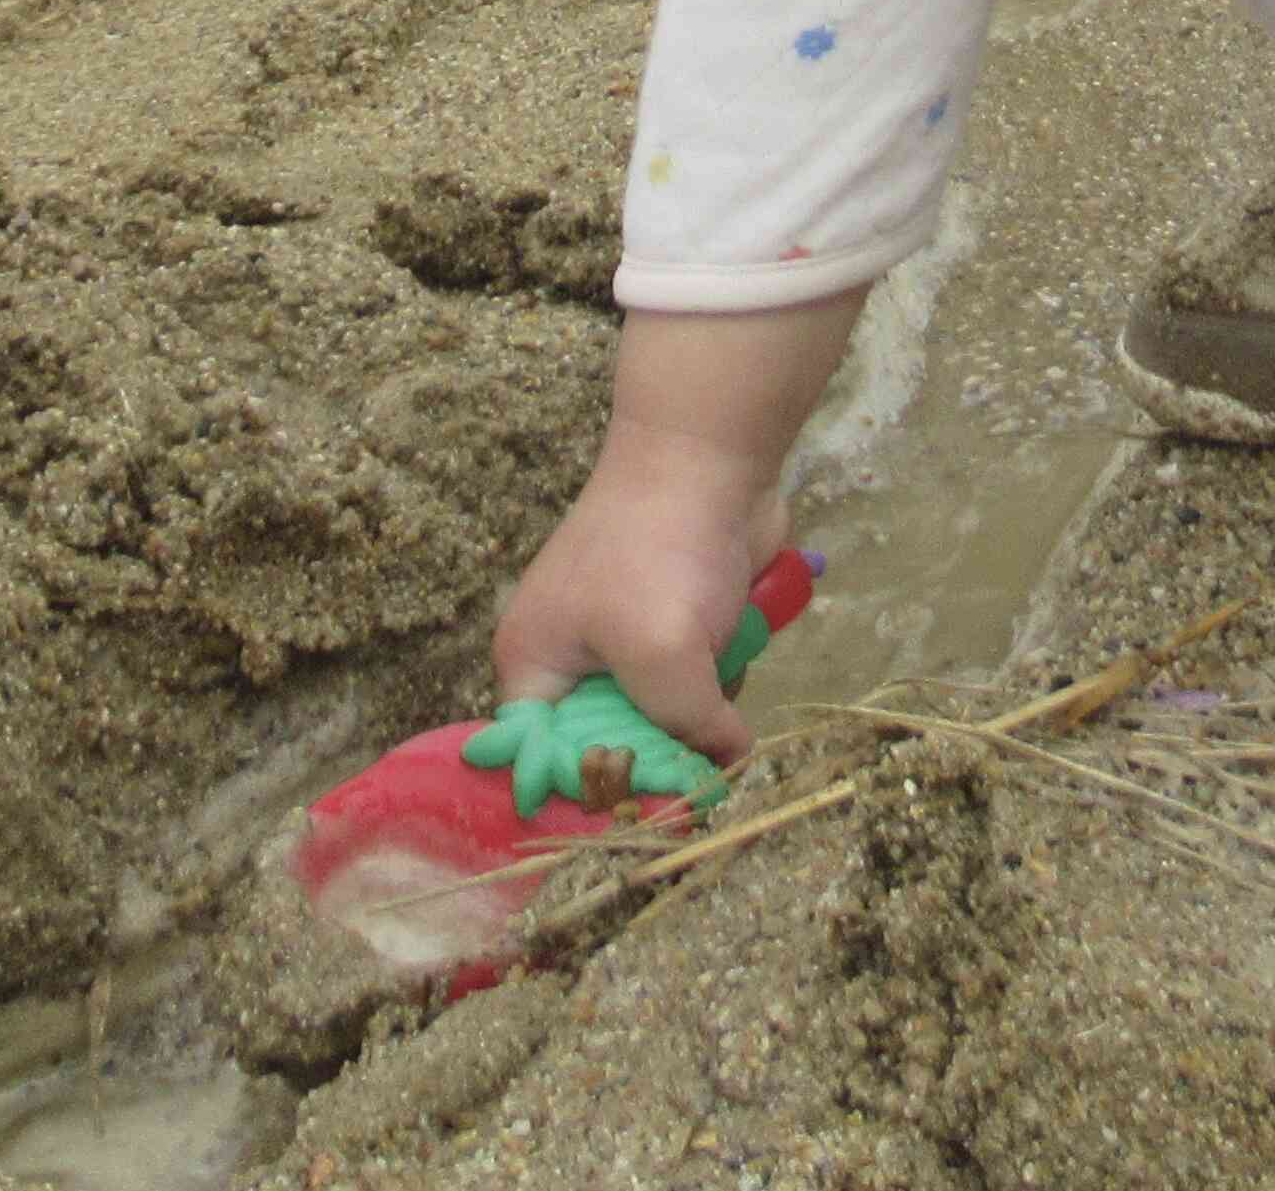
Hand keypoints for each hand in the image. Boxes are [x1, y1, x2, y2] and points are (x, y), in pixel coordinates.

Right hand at [492, 294, 862, 763]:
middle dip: (657, 756)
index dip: (587, 798)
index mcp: (536, 667)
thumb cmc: (661, 549)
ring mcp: (629, 640)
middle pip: (609, 750)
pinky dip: (723, 674)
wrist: (711, 453)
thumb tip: (726, 762)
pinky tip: (738, 642)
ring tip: (719, 675)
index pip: (542, 765)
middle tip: (699, 772)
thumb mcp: (661, 655)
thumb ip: (685, 727)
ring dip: (700, 713)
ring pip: (665, 720)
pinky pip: (700, 684)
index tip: (641, 820)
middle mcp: (574, 662)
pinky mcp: (681, 624)